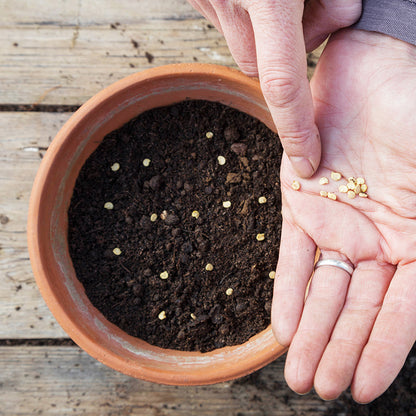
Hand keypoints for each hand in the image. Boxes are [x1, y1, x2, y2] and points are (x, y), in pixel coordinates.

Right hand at [188, 0, 360, 176]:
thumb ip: (332, 3)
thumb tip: (333, 29)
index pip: (283, 85)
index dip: (295, 130)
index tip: (306, 161)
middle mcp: (230, 4)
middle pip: (262, 69)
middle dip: (284, 58)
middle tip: (301, 8)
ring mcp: (207, 1)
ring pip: (243, 47)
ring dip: (263, 34)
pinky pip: (227, 23)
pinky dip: (243, 15)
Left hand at [272, 29, 415, 402]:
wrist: (373, 69)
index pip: (400, 312)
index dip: (381, 351)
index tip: (361, 389)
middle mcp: (376, 238)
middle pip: (355, 308)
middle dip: (337, 350)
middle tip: (318, 389)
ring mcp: (336, 221)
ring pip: (323, 289)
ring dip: (310, 332)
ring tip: (297, 374)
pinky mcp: (300, 201)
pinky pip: (292, 255)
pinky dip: (287, 290)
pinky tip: (282, 327)